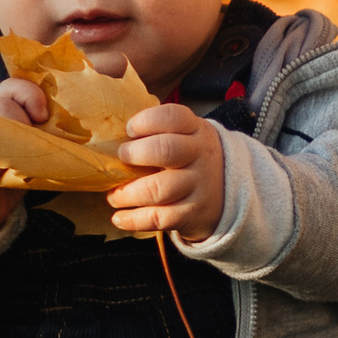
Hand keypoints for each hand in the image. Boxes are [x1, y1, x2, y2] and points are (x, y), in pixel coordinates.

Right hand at [0, 77, 47, 236]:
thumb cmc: (4, 174)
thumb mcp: (26, 149)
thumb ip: (42, 136)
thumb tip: (80, 134)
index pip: (13, 86)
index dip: (32, 96)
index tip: (44, 117)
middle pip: (2, 105)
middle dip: (24, 124)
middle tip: (33, 148)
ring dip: (11, 147)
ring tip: (18, 164)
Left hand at [112, 103, 226, 244]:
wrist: (227, 191)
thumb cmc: (190, 159)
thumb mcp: (186, 136)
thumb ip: (157, 132)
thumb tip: (109, 136)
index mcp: (195, 130)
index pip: (173, 117)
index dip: (146, 121)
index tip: (129, 130)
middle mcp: (200, 155)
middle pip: (166, 150)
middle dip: (135, 154)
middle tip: (121, 159)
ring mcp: (199, 185)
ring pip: (159, 189)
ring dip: (127, 193)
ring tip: (114, 196)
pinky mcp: (193, 213)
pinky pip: (159, 218)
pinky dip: (133, 219)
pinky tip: (119, 218)